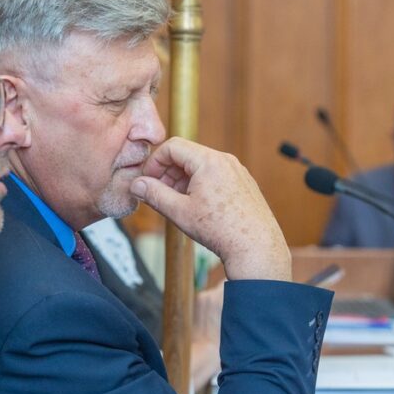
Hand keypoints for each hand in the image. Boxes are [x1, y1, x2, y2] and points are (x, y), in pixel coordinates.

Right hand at [130, 137, 289, 280]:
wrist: (256, 247)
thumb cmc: (221, 229)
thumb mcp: (179, 211)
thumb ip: (155, 194)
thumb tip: (136, 184)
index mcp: (209, 161)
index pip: (172, 147)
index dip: (154, 162)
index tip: (147, 180)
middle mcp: (225, 160)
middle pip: (187, 155)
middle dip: (168, 172)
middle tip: (157, 193)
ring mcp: (237, 171)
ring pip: (201, 166)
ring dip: (182, 180)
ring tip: (175, 203)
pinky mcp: (243, 182)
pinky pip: (215, 175)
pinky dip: (199, 184)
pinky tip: (196, 207)